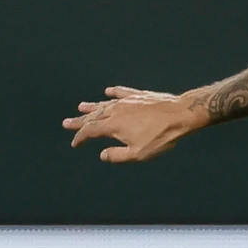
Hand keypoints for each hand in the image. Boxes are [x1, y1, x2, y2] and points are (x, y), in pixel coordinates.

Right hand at [63, 86, 206, 162]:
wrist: (180, 114)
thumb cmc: (161, 136)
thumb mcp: (139, 153)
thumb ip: (118, 155)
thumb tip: (102, 155)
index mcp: (113, 125)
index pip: (90, 131)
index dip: (80, 137)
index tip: (75, 143)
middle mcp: (115, 110)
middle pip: (93, 116)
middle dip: (79, 121)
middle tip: (66, 122)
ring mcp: (127, 101)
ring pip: (104, 103)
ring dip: (92, 106)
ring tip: (81, 106)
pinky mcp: (138, 95)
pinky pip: (121, 92)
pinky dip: (113, 92)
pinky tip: (108, 91)